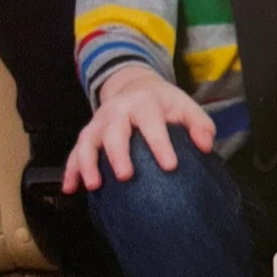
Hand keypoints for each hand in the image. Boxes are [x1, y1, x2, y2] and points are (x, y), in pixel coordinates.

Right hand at [62, 65, 215, 192]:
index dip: (160, 144)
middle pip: (114, 132)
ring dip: (87, 163)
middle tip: (126, 176)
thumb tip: (206, 146)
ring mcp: (98, 123)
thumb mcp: (185, 106)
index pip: (152, 123)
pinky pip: (74, 153)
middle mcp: (117, 111)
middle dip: (118, 154)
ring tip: (93, 186)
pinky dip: (70, 170)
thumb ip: (200, 124)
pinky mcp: (87, 135)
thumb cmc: (164, 104)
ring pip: (87, 142)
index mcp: (144, 103)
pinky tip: (70, 189)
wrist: (134, 86)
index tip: (170, 166)